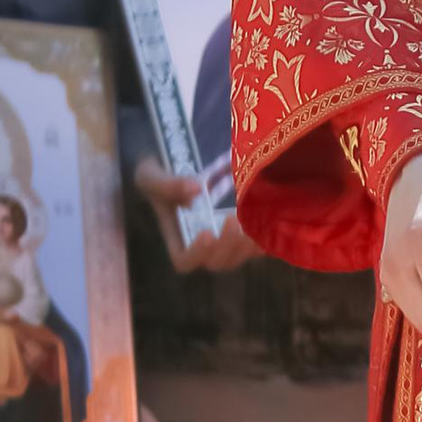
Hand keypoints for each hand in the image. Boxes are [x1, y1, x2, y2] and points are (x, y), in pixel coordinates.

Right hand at [135, 161, 260, 275]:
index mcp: (178, 236)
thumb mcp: (151, 176)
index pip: (185, 261)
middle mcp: (202, 243)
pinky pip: (256, 244)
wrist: (177, 159)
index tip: (206, 233)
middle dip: (227, 247)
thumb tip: (196, 190)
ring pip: (239, 256)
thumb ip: (168, 185)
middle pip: (217, 262)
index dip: (197, 254)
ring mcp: (224, 237)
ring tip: (252, 222)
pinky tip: (270, 223)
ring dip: (247, 246)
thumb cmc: (159, 174)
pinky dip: (264, 238)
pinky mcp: (243, 228)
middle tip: (232, 221)